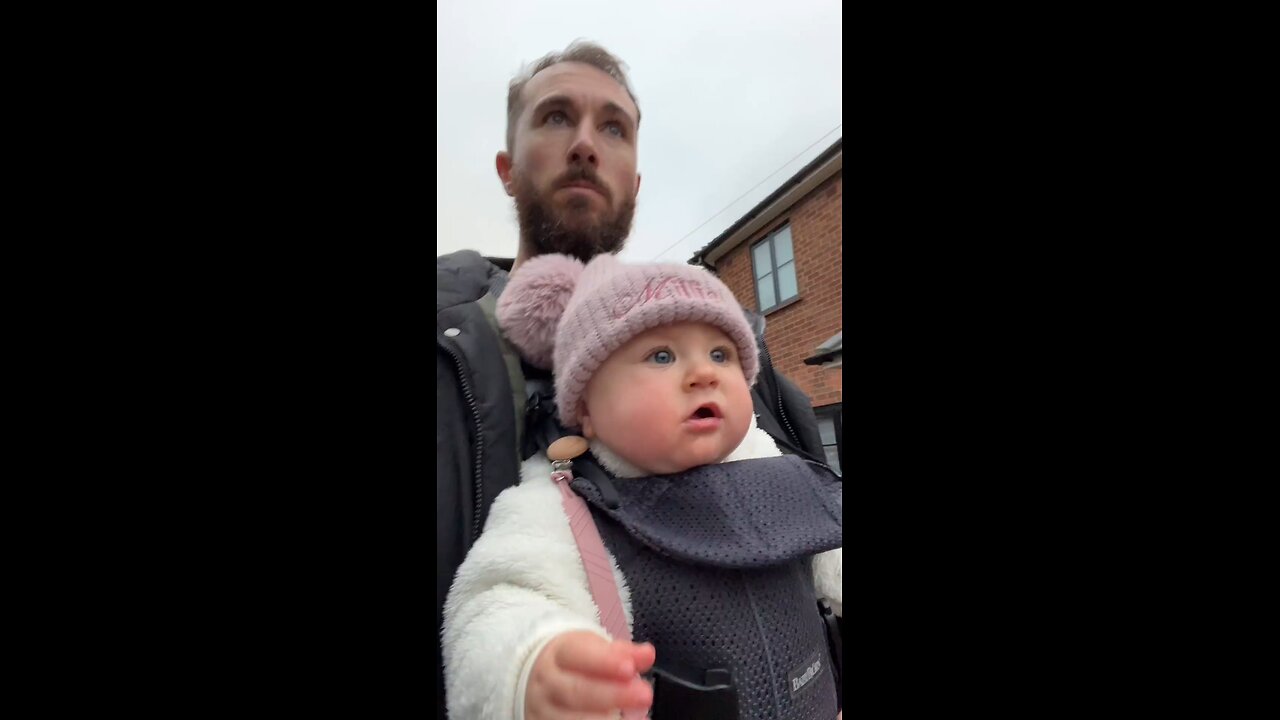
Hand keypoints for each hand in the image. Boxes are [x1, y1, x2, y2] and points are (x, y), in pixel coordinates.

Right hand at [525, 631, 654, 719]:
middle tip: (644, 695)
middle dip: (612, 694)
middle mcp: (548, 684)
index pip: (578, 655)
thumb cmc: (574, 663)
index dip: (605, 662)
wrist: (538, 679)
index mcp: (558, 655)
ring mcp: (544, 711)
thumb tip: (647, 654)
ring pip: (571, 719)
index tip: (629, 668)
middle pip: (577, 691)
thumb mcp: (595, 649)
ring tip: (637, 719)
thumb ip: (623, 653)